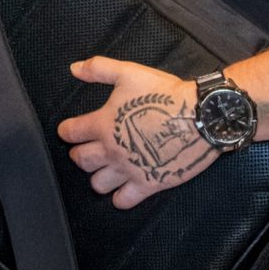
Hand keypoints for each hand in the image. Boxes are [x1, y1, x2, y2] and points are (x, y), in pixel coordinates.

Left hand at [58, 56, 218, 207]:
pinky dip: (119, 198)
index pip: (69, 133)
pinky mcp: (148, 184)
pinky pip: (124, 200)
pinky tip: (123, 190)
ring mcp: (129, 169)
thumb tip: (75, 69)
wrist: (202, 116)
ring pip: (97, 184)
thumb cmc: (166, 95)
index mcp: (102, 124)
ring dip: (98, 177)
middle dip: (80, 154)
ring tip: (106, 169)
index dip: (66, 131)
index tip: (70, 130)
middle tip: (88, 149)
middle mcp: (111, 150)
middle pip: (80, 161)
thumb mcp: (128, 72)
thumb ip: (98, 69)